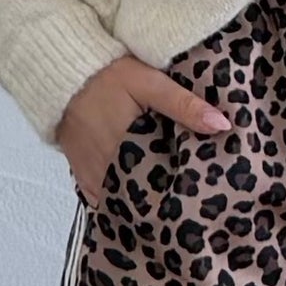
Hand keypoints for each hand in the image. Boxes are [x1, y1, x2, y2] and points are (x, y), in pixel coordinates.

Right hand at [56, 55, 231, 210]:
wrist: (63, 74)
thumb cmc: (106, 76)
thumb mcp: (149, 83)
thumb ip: (184, 104)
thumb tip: (222, 125)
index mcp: (128, 151)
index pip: (162, 188)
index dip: (182, 197)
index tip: (203, 202)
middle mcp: (107, 172)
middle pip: (143, 201)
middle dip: (165, 206)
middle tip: (193, 211)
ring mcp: (93, 178)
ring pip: (125, 205)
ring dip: (144, 207)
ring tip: (171, 211)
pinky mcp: (83, 177)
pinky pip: (106, 200)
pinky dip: (123, 203)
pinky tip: (141, 203)